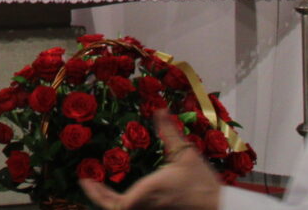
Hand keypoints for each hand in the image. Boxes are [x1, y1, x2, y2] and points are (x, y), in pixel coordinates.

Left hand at [77, 113, 222, 208]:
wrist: (223, 207)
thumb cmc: (203, 182)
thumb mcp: (186, 153)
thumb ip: (169, 131)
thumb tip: (160, 108)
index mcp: (150, 191)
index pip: (117, 204)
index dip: (98, 196)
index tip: (85, 180)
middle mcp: (149, 205)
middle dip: (100, 198)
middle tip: (88, 183)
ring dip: (111, 202)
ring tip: (100, 187)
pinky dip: (124, 204)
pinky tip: (122, 194)